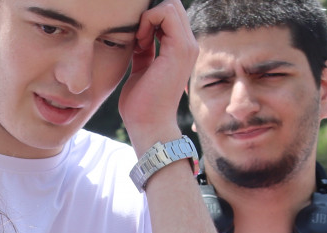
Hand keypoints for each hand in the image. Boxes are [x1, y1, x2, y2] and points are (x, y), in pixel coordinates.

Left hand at [119, 0, 198, 146]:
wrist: (148, 125)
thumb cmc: (141, 105)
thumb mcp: (142, 68)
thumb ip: (145, 50)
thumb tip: (139, 35)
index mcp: (180, 49)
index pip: (170, 14)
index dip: (150, 18)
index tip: (137, 40)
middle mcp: (188, 45)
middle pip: (172, 5)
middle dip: (149, 14)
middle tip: (137, 39)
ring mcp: (187, 46)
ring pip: (171, 5)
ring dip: (148, 18)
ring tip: (139, 42)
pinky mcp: (179, 48)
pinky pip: (166, 13)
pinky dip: (148, 21)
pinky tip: (140, 43)